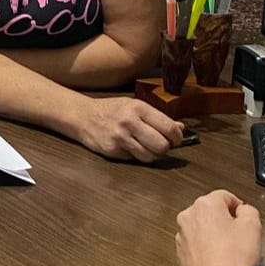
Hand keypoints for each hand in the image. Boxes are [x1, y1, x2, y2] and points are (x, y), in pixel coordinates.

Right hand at [68, 97, 182, 161]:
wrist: (84, 116)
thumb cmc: (112, 110)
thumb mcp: (135, 106)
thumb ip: (157, 117)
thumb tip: (181, 127)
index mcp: (138, 108)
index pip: (168, 127)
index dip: (177, 137)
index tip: (176, 139)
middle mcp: (130, 122)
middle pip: (161, 145)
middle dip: (165, 148)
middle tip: (163, 145)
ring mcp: (120, 138)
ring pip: (150, 156)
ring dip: (152, 154)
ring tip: (147, 147)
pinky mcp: (112, 151)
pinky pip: (135, 159)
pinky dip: (137, 156)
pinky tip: (132, 147)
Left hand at [176, 190, 261, 265]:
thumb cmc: (231, 260)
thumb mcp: (253, 226)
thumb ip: (249, 210)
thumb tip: (244, 210)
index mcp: (204, 205)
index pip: (224, 196)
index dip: (238, 205)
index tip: (244, 215)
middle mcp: (188, 217)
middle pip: (211, 211)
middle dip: (226, 220)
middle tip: (240, 234)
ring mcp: (182, 235)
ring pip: (203, 228)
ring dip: (215, 234)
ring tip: (231, 250)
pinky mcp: (180, 253)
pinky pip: (197, 244)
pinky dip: (207, 248)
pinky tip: (220, 259)